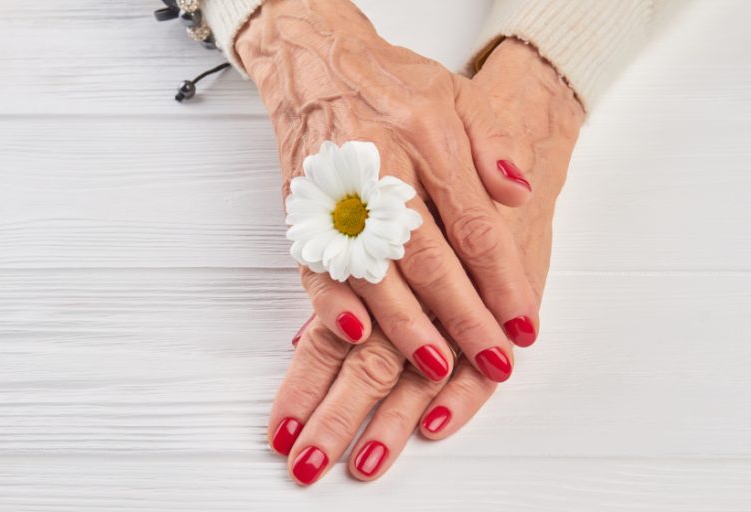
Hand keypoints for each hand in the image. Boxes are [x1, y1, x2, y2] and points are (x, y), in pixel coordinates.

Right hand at [268, 38, 584, 484]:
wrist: (316, 61)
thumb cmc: (391, 83)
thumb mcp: (459, 93)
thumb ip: (494, 145)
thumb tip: (518, 197)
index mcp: (429, 139)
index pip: (474, 226)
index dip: (502, 281)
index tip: (524, 326)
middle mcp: (383, 169)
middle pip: (429, 258)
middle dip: (463, 316)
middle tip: (494, 361)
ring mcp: (338, 192)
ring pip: (374, 270)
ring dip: (405, 324)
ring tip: (437, 366)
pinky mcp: (305, 209)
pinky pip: (317, 262)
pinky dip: (333, 302)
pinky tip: (356, 335)